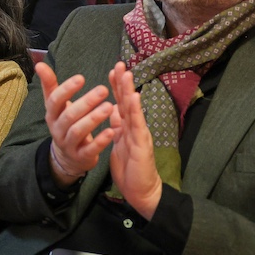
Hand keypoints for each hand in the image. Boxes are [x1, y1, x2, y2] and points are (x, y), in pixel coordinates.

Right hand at [37, 61, 114, 187]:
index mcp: (52, 114)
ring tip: (109, 106)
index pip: (55, 101)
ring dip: (94, 119)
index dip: (67, 89)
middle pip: (69, 116)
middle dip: (85, 102)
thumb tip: (40, 64)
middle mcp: (57, 129)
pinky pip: (89, 150)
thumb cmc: (65, 123)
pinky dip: (100, 141)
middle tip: (103, 90)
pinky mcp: (81, 157)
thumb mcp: (56, 106)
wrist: (67, 157)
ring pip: (78, 132)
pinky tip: (112, 131)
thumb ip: (50, 85)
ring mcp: (68, 144)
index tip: (81, 78)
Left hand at [107, 62, 161, 218]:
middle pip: (128, 101)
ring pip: (133, 109)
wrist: (141, 191)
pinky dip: (136, 110)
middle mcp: (135, 127)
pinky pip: (137, 125)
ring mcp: (140, 134)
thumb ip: (118, 127)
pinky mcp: (141, 145)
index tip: (113, 70)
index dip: (117, 87)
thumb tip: (114, 111)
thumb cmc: (131, 168)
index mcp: (127, 127)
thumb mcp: (119, 143)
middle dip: (123, 82)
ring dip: (129, 90)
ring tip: (126, 73)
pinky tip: (134, 97)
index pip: (121, 103)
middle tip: (119, 63)